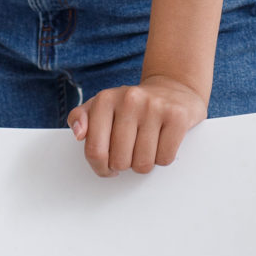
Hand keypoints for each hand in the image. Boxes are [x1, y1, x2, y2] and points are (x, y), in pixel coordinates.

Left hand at [69, 77, 207, 176]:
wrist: (172, 88)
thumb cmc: (133, 105)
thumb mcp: (102, 106)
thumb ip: (81, 117)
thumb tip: (78, 133)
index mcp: (105, 99)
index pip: (94, 150)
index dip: (100, 167)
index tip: (107, 166)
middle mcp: (129, 99)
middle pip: (119, 161)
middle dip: (125, 164)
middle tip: (129, 153)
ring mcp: (154, 106)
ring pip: (143, 163)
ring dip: (144, 163)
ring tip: (145, 147)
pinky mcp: (177, 116)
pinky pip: (164, 158)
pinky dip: (163, 158)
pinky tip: (161, 143)